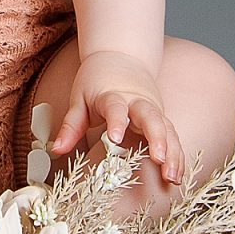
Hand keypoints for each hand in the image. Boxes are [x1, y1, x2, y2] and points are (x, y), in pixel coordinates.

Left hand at [51, 53, 184, 185]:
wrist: (120, 56)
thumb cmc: (96, 81)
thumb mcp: (79, 99)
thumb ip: (71, 126)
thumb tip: (56, 149)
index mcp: (114, 95)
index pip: (116, 108)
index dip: (116, 122)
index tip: (115, 138)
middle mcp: (138, 102)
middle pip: (151, 117)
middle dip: (157, 138)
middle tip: (159, 159)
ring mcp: (154, 110)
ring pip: (167, 129)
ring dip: (172, 153)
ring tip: (173, 177)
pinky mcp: (162, 118)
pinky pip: (173, 137)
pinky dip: (178, 156)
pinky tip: (178, 176)